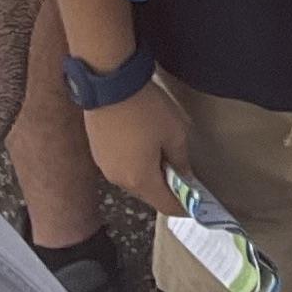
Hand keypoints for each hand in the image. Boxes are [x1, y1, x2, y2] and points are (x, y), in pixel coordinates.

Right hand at [80, 76, 191, 212]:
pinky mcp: (97, 152)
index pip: (165, 205)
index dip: (182, 207)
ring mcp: (105, 167)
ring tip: (161, 152)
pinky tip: (142, 143)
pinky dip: (134, 163)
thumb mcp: (174, 132)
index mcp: (140, 179)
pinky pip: (120, 166)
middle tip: (180, 171)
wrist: (110, 84)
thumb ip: (180, 159)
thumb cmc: (147, 109)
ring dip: (148, 174)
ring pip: (133, 180)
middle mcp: (119, 180)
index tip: (193, 205)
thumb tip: (184, 175)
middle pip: (148, 194)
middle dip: (165, 187)